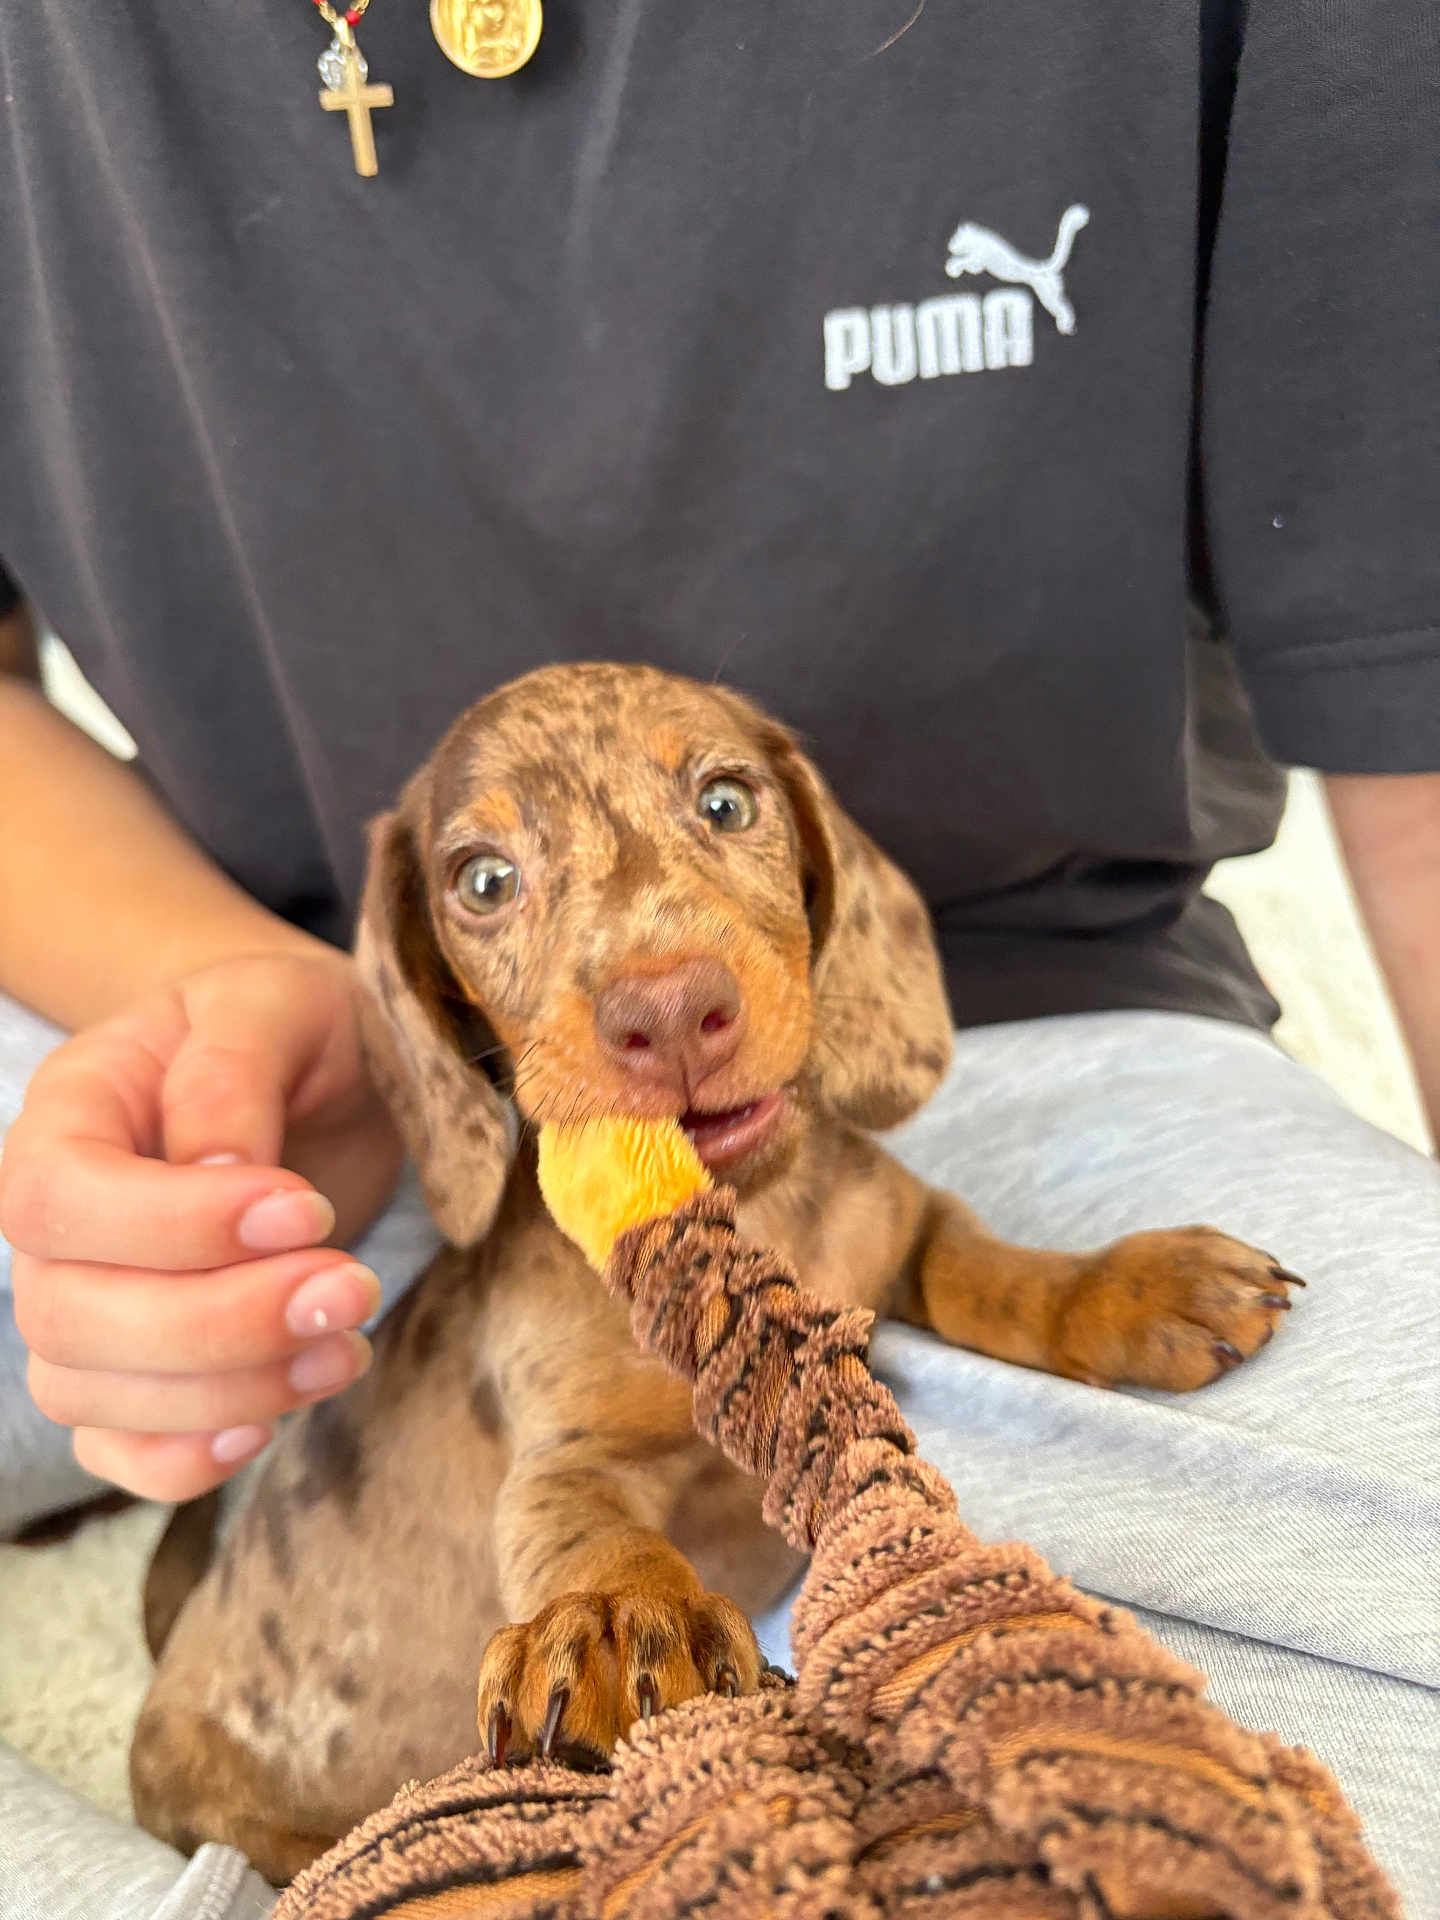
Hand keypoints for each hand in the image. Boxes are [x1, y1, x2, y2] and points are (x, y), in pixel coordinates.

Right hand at [0, 951, 403, 1499]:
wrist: (328, 1071)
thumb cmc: (296, 1028)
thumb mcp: (274, 1004)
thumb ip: (232, 1073)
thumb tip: (221, 1174)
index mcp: (72, 1110)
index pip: (60, 1197)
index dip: (173, 1226)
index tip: (303, 1210)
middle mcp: (58, 1217)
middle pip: (67, 1313)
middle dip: (218, 1322)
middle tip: (349, 1290)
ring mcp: (86, 1299)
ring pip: (90, 1392)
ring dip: (227, 1389)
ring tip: (348, 1345)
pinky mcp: (139, 1367)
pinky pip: (118, 1449)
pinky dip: (184, 1460)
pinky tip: (273, 1421)